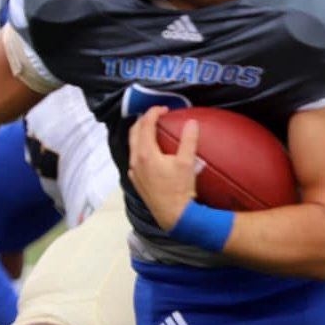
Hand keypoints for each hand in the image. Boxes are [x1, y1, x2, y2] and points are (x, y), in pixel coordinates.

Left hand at [128, 106, 198, 230]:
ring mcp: (134, 172)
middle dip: (144, 120)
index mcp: (145, 153)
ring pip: (133, 145)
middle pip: (134, 132)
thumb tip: (192, 122)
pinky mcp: (136, 181)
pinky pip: (134, 158)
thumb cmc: (179, 189)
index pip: (145, 124)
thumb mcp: (187, 162)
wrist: (173, 215)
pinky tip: (152, 152)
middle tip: (157, 116)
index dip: (154, 112)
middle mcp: (135, 161)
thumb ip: (189, 140)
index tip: (164, 109)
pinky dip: (141, 148)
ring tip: (154, 131)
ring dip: (141, 134)